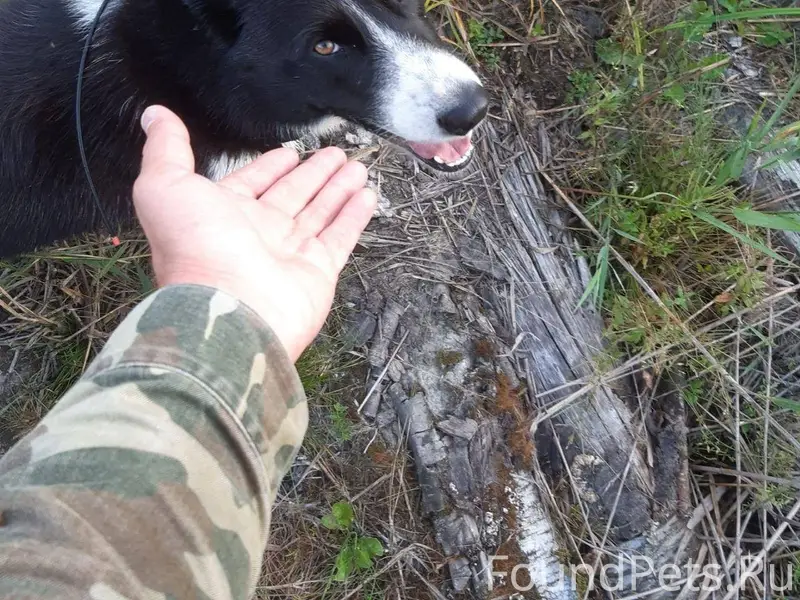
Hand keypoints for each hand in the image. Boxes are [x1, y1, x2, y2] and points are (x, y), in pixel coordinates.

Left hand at [132, 106, 376, 360]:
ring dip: (337, 189)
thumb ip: (166, 149)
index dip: (270, 166)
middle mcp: (258, 232)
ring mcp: (290, 253)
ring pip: (319, 212)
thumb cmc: (195, 246)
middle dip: (313, 173)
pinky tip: (367, 194)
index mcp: (223, 213)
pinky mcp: (318, 270)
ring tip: (357, 167)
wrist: (229, 308)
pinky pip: (340, 237)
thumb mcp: (165, 187)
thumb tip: (155, 114)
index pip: (253, 182)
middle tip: (335, 153)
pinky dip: (354, 216)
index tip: (290, 151)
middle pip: (292, 194)